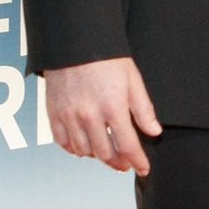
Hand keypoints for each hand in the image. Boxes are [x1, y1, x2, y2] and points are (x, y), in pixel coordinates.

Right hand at [43, 56, 161, 174]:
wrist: (74, 41)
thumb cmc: (106, 58)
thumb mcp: (133, 80)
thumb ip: (143, 109)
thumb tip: (154, 131)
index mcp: (112, 107)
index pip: (128, 145)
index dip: (137, 161)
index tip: (143, 168)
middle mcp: (89, 115)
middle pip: (105, 153)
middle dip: (118, 163)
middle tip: (125, 164)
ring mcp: (69, 115)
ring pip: (83, 151)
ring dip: (97, 156)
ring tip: (106, 153)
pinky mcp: (54, 112)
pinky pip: (63, 142)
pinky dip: (74, 149)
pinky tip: (83, 146)